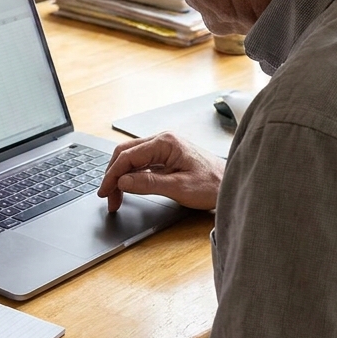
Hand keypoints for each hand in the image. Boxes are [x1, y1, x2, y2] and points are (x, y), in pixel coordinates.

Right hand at [98, 131, 224, 211]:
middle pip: (126, 153)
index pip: (128, 155)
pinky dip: (131, 175)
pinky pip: (142, 162)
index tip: (104, 192)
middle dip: (113, 175)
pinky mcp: (167, 156)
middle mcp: (163, 140)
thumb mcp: (179, 188)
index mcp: (166, 142)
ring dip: (121, 176)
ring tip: (115, 196)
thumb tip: (123, 181)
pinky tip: (128, 187)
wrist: (231, 184)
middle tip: (107, 197)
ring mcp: (165, 147)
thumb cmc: (212, 185)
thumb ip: (148, 183)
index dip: (112, 175)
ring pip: (132, 158)